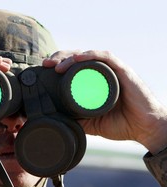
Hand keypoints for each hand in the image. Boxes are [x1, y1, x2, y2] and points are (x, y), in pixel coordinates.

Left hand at [43, 50, 166, 153]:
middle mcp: (103, 73)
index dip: (59, 65)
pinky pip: (106, 58)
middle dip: (60, 58)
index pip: (74, 67)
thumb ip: (77, 121)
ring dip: (71, 57)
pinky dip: (91, 56)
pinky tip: (77, 58)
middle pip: (78, 57)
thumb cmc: (122, 124)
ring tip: (56, 65)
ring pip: (88, 55)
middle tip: (46, 64)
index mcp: (95, 81)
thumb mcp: (92, 124)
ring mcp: (112, 71)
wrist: (144, 129)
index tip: (45, 70)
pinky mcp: (123, 72)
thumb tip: (58, 121)